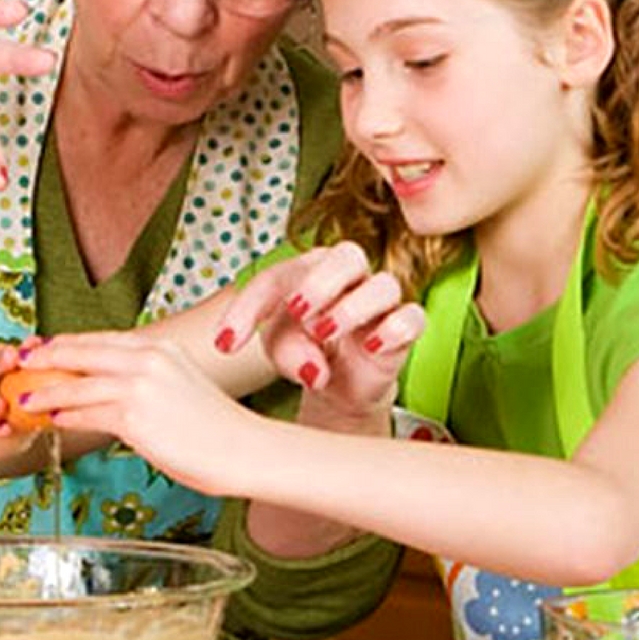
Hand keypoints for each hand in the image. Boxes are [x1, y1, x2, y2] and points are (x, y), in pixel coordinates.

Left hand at [7, 334, 260, 495]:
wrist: (243, 448)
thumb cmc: (215, 426)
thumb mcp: (180, 384)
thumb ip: (146, 378)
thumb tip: (110, 389)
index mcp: (159, 347)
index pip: (101, 339)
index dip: (67, 343)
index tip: (45, 347)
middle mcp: (148, 358)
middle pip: (82, 351)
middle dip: (46, 357)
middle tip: (21, 363)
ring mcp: (139, 385)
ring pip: (78, 383)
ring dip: (46, 391)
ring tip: (26, 399)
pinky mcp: (134, 416)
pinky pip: (87, 413)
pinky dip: (65, 416)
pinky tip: (54, 419)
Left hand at [217, 243, 426, 428]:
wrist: (340, 384)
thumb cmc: (304, 350)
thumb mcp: (282, 350)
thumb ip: (287, 351)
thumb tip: (316, 369)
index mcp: (308, 272)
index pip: (278, 278)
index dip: (248, 308)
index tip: (226, 344)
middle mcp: (349, 278)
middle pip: (347, 255)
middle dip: (320, 282)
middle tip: (295, 312)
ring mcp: (380, 302)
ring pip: (383, 285)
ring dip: (351, 309)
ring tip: (323, 334)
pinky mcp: (404, 328)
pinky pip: (412, 318)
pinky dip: (394, 329)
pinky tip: (370, 346)